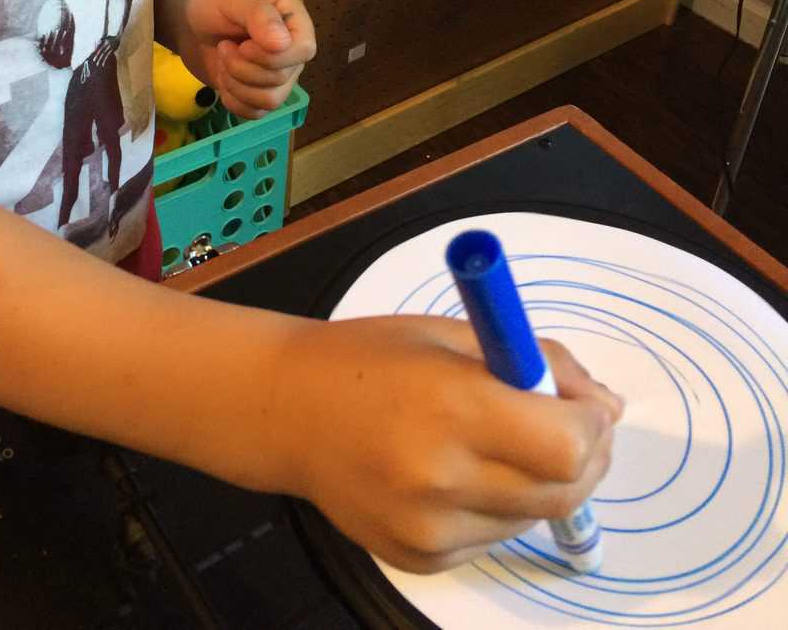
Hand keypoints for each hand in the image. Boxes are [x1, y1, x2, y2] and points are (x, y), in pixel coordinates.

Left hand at [178, 0, 315, 117]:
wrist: (190, 21)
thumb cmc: (214, 1)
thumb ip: (259, 15)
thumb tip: (283, 44)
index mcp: (294, 21)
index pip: (304, 50)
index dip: (272, 56)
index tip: (243, 46)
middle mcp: (292, 52)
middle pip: (281, 78)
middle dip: (243, 67)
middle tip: (224, 47)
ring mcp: (278, 76)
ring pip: (270, 101)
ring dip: (237, 85)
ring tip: (223, 62)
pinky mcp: (258, 94)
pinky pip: (255, 113)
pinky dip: (233, 100)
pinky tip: (223, 79)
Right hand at [272, 315, 622, 574]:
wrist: (286, 411)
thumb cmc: (370, 357)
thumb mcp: (452, 335)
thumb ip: (534, 360)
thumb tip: (607, 404)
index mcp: (450, 405)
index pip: (565, 444)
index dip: (592, 426)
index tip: (588, 405)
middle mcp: (440, 476)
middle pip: (562, 491)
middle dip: (586, 457)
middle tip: (573, 424)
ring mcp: (427, 528)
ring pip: (533, 518)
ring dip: (542, 482)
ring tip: (504, 442)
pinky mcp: (418, 559)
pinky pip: (492, 538)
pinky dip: (499, 507)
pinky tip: (462, 471)